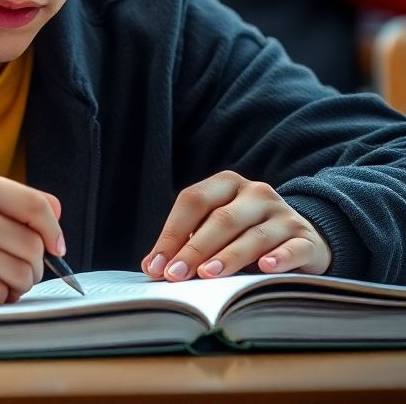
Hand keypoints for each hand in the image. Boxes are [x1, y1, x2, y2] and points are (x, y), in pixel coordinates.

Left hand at [141, 170, 330, 281]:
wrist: (302, 236)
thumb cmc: (245, 233)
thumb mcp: (217, 228)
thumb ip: (189, 241)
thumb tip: (153, 266)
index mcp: (226, 183)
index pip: (193, 201)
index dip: (172, 233)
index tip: (156, 264)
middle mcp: (255, 192)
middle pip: (221, 218)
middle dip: (195, 248)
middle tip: (176, 274)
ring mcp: (283, 213)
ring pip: (254, 234)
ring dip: (229, 256)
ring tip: (208, 275)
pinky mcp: (306, 237)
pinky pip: (293, 247)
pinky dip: (280, 258)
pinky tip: (265, 268)